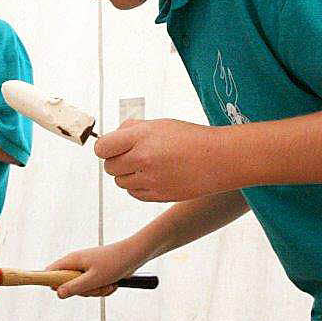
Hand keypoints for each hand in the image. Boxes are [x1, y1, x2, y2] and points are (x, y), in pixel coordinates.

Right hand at [45, 239, 146, 298]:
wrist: (135, 254)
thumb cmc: (115, 263)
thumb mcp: (93, 279)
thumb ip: (75, 287)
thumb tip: (57, 293)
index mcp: (72, 260)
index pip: (50, 272)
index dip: (51, 283)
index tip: (59, 292)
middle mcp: (77, 264)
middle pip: (68, 286)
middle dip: (84, 291)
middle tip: (97, 287)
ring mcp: (86, 269)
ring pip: (83, 289)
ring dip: (96, 291)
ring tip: (108, 284)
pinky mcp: (96, 273)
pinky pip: (93, 287)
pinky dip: (103, 289)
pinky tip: (113, 284)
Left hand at [96, 119, 234, 201]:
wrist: (219, 158)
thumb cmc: (190, 137)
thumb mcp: (159, 124)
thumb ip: (132, 129)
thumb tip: (112, 137)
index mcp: (141, 137)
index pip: (102, 148)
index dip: (105, 148)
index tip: (112, 147)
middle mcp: (143, 158)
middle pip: (109, 167)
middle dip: (116, 161)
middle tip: (132, 155)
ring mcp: (150, 179)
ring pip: (120, 182)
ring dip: (127, 175)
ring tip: (147, 165)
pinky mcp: (158, 196)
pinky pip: (134, 193)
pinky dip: (138, 186)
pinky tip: (153, 176)